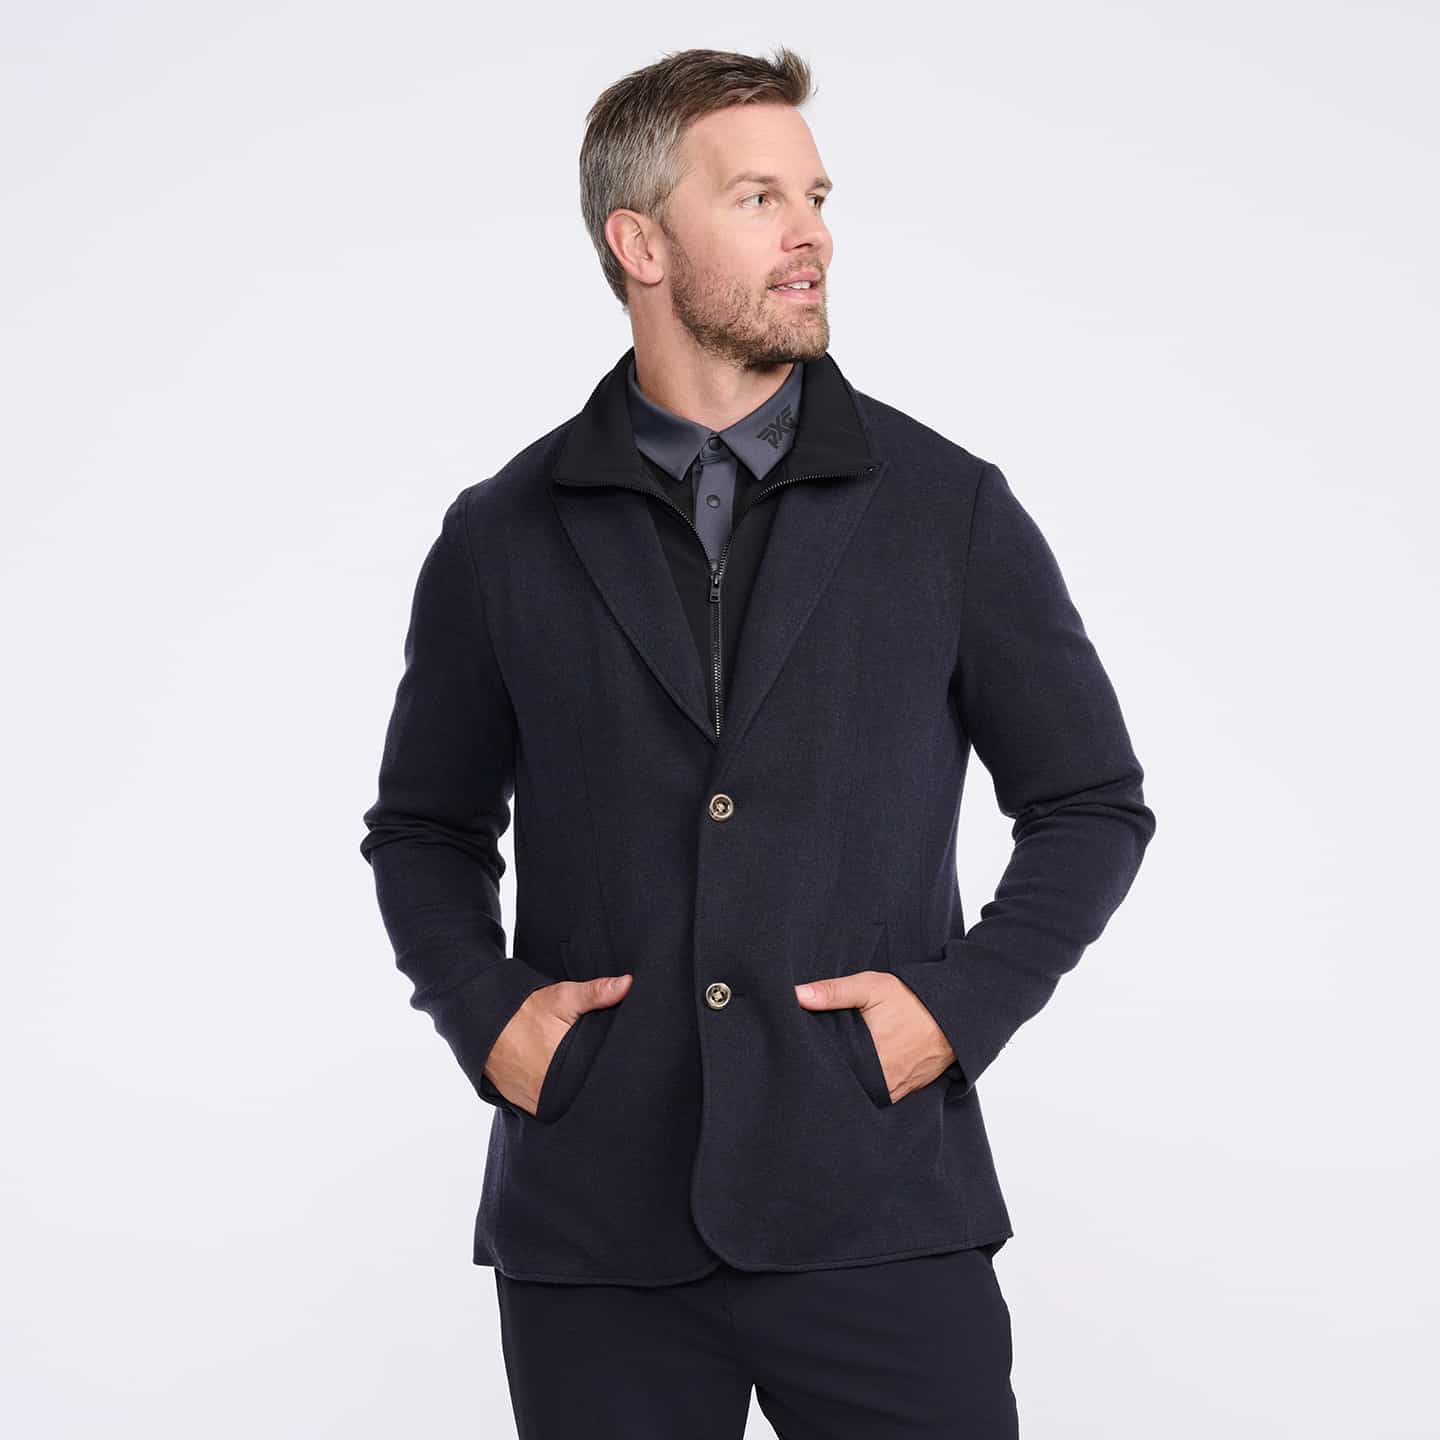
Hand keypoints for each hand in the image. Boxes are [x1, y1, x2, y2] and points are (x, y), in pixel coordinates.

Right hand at [485, 973, 632, 1116]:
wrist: (484, 1023)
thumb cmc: (526, 1010)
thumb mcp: (563, 997)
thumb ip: (597, 993)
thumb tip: (628, 983)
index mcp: (566, 1066)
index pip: (601, 1079)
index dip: (613, 1073)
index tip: (625, 1068)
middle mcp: (551, 1091)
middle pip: (586, 1094)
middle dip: (596, 1084)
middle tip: (606, 1071)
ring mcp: (538, 1102)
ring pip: (570, 1105)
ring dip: (578, 1095)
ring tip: (586, 1080)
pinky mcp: (528, 1107)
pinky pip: (552, 1109)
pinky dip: (561, 1101)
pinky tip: (568, 1087)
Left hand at [794, 970, 955, 1103]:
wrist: (953, 1014)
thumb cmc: (910, 1000)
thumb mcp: (870, 987)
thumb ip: (833, 992)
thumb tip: (796, 995)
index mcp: (867, 1055)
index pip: (828, 1070)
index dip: (812, 1065)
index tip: (798, 1057)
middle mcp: (880, 1078)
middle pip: (843, 1086)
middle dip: (827, 1078)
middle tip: (808, 1067)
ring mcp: (893, 1089)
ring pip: (860, 1096)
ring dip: (847, 1086)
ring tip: (830, 1074)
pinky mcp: (904, 1093)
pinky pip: (878, 1099)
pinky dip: (866, 1091)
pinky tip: (855, 1080)